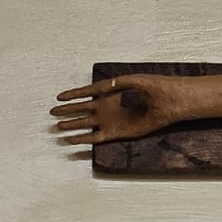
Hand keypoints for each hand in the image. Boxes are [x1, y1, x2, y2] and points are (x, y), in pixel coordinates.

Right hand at [50, 74, 190, 143]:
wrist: (170, 103)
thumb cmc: (155, 89)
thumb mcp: (133, 81)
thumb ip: (114, 84)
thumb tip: (100, 86)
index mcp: (110, 93)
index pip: (87, 93)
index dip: (73, 94)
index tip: (58, 97)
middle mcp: (109, 107)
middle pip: (82, 109)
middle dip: (67, 111)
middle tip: (51, 113)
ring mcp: (112, 120)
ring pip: (85, 123)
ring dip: (71, 125)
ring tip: (57, 127)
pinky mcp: (117, 133)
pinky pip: (95, 137)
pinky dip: (83, 139)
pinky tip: (71, 140)